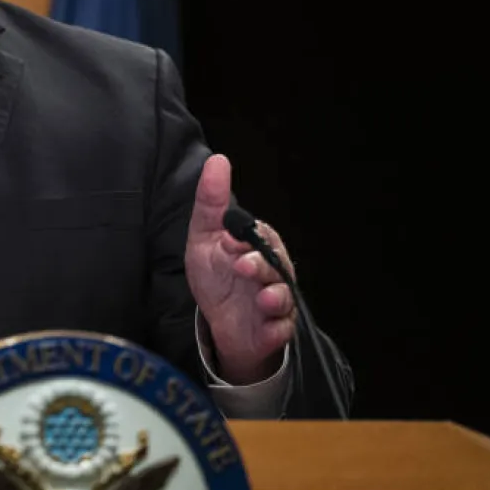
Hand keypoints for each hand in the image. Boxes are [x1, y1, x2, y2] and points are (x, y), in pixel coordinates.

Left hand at [184, 154, 296, 384]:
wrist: (218, 324)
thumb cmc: (216, 277)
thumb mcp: (205, 238)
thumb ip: (211, 202)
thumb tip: (218, 160)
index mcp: (257, 247)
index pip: (261, 236)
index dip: (248, 239)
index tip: (229, 241)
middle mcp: (272, 271)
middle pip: (275, 265)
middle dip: (261, 266)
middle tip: (241, 267)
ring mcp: (276, 301)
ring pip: (284, 297)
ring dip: (275, 297)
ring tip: (263, 300)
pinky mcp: (275, 329)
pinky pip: (282, 329)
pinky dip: (276, 329)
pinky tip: (268, 328)